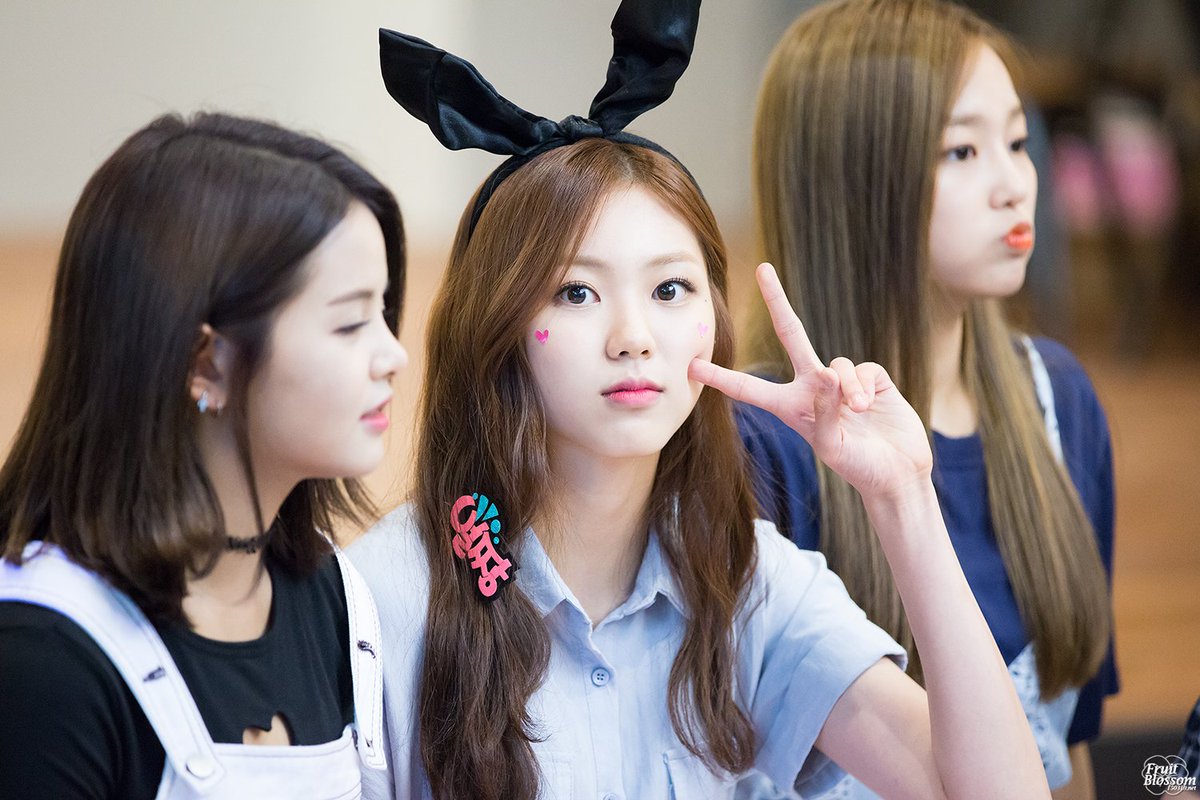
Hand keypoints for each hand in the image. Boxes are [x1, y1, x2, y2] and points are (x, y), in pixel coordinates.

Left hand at [689, 263, 931, 498]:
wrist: (897, 472)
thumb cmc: (858, 466)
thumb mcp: (831, 445)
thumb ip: (824, 410)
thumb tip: (828, 372)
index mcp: (790, 407)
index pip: (749, 388)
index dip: (721, 377)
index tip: (692, 366)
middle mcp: (812, 386)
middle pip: (791, 334)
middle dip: (778, 301)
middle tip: (763, 270)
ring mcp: (841, 379)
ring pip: (836, 365)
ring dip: (846, 391)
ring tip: (856, 415)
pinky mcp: (869, 376)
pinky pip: (860, 369)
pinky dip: (861, 387)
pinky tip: (868, 406)